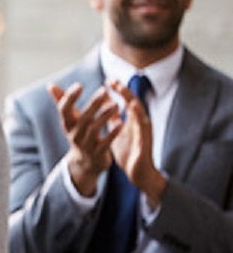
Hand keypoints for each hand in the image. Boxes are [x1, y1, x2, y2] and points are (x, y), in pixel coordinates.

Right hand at [49, 82, 120, 196]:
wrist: (84, 164)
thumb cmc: (78, 135)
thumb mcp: (68, 120)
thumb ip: (61, 101)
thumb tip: (49, 84)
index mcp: (67, 124)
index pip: (64, 109)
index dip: (70, 98)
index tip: (79, 85)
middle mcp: (74, 134)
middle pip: (83, 118)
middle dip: (93, 104)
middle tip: (104, 90)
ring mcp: (86, 145)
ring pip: (95, 129)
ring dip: (105, 116)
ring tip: (117, 104)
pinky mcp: (98, 153)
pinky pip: (106, 142)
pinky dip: (112, 133)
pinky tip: (120, 122)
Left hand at [107, 80, 165, 206]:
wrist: (137, 173)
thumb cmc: (129, 152)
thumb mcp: (117, 132)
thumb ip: (114, 119)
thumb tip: (107, 105)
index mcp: (132, 120)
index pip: (126, 101)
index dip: (118, 91)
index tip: (108, 80)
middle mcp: (140, 123)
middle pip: (134, 103)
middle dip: (125, 92)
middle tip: (114, 81)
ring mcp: (144, 133)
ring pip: (140, 115)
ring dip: (133, 104)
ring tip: (124, 93)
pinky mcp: (145, 143)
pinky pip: (143, 131)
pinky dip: (138, 121)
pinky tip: (133, 114)